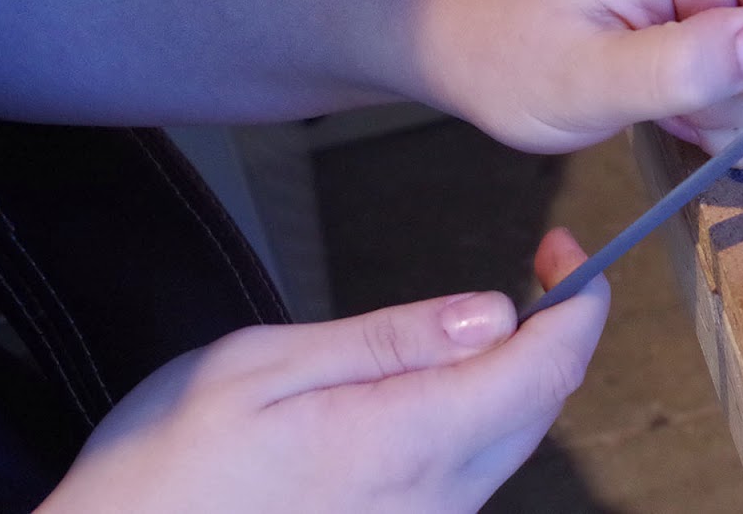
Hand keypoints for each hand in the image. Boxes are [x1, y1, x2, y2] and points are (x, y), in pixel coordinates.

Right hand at [38, 229, 608, 513]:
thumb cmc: (163, 472)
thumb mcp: (261, 368)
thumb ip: (389, 340)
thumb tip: (492, 312)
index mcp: (409, 440)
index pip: (546, 369)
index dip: (578, 303)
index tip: (566, 253)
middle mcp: (437, 497)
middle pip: (541, 403)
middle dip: (557, 328)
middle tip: (541, 268)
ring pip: (512, 440)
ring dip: (518, 373)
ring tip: (481, 323)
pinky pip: (472, 472)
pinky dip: (480, 415)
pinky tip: (437, 388)